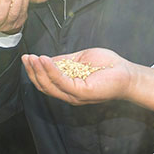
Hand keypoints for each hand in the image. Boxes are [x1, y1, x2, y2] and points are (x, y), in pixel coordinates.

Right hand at [22, 48, 153, 116]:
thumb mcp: (80, 60)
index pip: (46, 82)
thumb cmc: (108, 66)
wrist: (127, 73)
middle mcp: (69, 94)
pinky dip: (51, 70)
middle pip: (44, 86)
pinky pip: (61, 81)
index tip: (27, 58)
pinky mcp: (82, 92)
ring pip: (50, 86)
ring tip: (32, 58)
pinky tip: (45, 60)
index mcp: (68, 88)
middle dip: (33, 72)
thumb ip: (64, 61)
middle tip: (26, 58)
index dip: (35, 71)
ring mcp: (75, 95)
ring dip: (38, 71)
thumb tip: (46, 59)